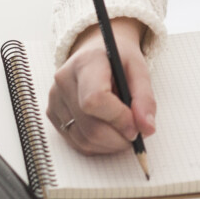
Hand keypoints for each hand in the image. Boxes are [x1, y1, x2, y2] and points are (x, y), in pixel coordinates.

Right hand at [48, 17, 155, 154]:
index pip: (95, 99)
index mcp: (86, 63)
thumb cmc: (118, 60)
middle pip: (91, 126)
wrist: (96, 53)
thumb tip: (147, 128)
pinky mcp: (53, 114)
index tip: (137, 128)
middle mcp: (64, 81)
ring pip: (84, 140)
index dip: (118, 119)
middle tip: (136, 134)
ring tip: (124, 131)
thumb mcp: (138, 69)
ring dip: (111, 144)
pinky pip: (77, 143)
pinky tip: (110, 132)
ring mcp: (55, 99)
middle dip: (119, 138)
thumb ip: (145, 98)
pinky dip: (99, 145)